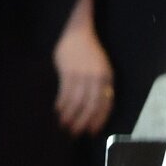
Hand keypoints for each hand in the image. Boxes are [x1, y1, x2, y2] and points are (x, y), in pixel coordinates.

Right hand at [53, 0, 114, 136]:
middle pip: (91, 106)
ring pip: (77, 102)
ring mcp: (83, 75)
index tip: (91, 131)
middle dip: (82, 122)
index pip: (106, 104)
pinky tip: (57, 110)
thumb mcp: (101, 68)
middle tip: (74, 132)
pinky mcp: (69, 72)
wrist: (77, 33)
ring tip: (63, 124)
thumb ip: (100, 86)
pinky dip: (61, 104)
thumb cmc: (88, 53)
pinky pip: (65, 93)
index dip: (99, 120)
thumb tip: (93, 110)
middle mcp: (97, 78)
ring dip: (69, 116)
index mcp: (108, 77)